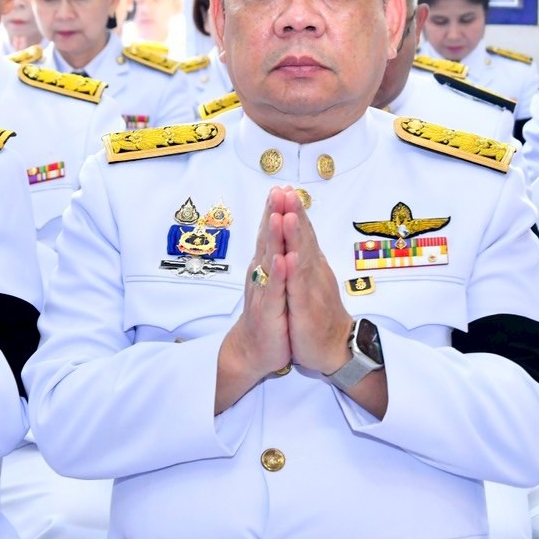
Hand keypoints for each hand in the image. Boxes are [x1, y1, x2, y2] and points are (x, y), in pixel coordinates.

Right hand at [216, 189, 291, 412]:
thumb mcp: (274, 283)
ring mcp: (265, 292)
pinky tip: (283, 259)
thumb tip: (278, 237)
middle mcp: (262, 275)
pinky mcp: (270, 310)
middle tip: (277, 190)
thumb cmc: (269, 315)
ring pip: (270, 260)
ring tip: (279, 215)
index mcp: (267, 267)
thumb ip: (274, 259)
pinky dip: (279, 274)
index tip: (282, 187)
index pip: (271, 234)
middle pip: (268, 239)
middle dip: (273, 214)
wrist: (255, 351)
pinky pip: (276, 289)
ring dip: (274, 237)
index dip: (276, 211)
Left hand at [281, 189, 350, 374]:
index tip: (285, 190)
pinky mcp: (306, 308)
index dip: (294, 212)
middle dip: (294, 213)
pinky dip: (294, 272)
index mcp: (311, 266)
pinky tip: (290, 257)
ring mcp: (310, 289)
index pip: (303, 234)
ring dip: (294, 235)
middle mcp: (313, 272)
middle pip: (304, 238)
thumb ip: (307, 260)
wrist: (334, 349)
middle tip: (287, 190)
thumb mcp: (310, 283)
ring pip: (302, 258)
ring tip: (287, 214)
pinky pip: (299, 288)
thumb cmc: (320, 316)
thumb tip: (302, 239)